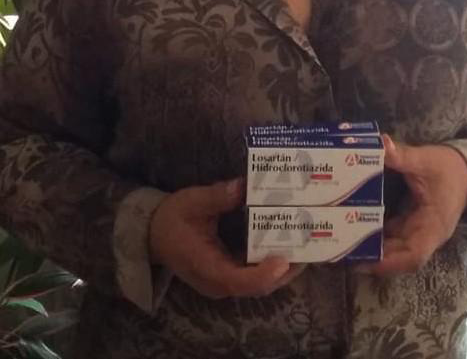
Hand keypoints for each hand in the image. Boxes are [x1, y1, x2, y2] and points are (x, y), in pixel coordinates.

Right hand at [149, 177, 300, 297]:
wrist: (153, 234)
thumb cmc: (172, 218)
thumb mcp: (192, 202)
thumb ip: (217, 196)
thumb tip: (243, 186)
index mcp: (207, 268)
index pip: (238, 281)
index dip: (263, 274)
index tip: (283, 259)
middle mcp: (218, 283)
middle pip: (257, 287)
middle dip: (285, 270)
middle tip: (308, 247)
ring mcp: (224, 281)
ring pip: (259, 284)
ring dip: (283, 268)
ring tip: (305, 245)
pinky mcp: (228, 274)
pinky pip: (254, 275)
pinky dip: (272, 264)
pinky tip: (287, 245)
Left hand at [359, 134, 466, 275]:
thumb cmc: (449, 167)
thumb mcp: (426, 160)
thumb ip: (403, 155)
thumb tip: (382, 143)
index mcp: (434, 226)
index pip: (413, 255)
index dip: (389, 263)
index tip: (364, 262)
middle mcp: (427, 234)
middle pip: (400, 256)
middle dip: (374, 257)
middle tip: (344, 252)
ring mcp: (421, 230)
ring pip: (396, 247)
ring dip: (375, 247)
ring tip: (346, 243)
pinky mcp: (415, 222)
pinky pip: (396, 234)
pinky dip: (379, 234)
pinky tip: (358, 227)